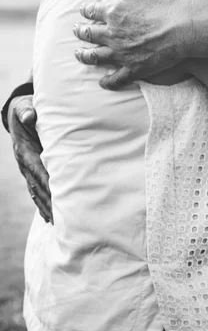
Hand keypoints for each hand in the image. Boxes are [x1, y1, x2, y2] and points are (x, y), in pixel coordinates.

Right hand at [7, 95, 52, 222]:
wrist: (20, 113)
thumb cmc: (26, 109)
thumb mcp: (24, 107)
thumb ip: (27, 110)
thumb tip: (30, 115)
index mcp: (24, 151)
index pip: (37, 169)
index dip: (47, 182)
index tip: (59, 194)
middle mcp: (25, 164)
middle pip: (39, 187)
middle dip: (50, 202)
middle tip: (64, 217)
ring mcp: (28, 170)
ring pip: (38, 193)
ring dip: (48, 207)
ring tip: (61, 223)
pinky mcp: (33, 172)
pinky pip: (38, 191)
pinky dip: (44, 205)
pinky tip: (51, 219)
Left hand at [73, 0, 190, 89]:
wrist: (187, 26)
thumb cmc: (171, 0)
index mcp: (115, 12)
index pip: (93, 11)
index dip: (87, 11)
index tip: (84, 11)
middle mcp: (114, 34)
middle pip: (90, 34)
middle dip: (82, 32)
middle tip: (77, 32)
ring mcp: (123, 53)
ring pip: (97, 56)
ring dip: (86, 56)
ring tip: (79, 55)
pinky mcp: (135, 68)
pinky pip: (116, 78)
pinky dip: (107, 81)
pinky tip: (102, 82)